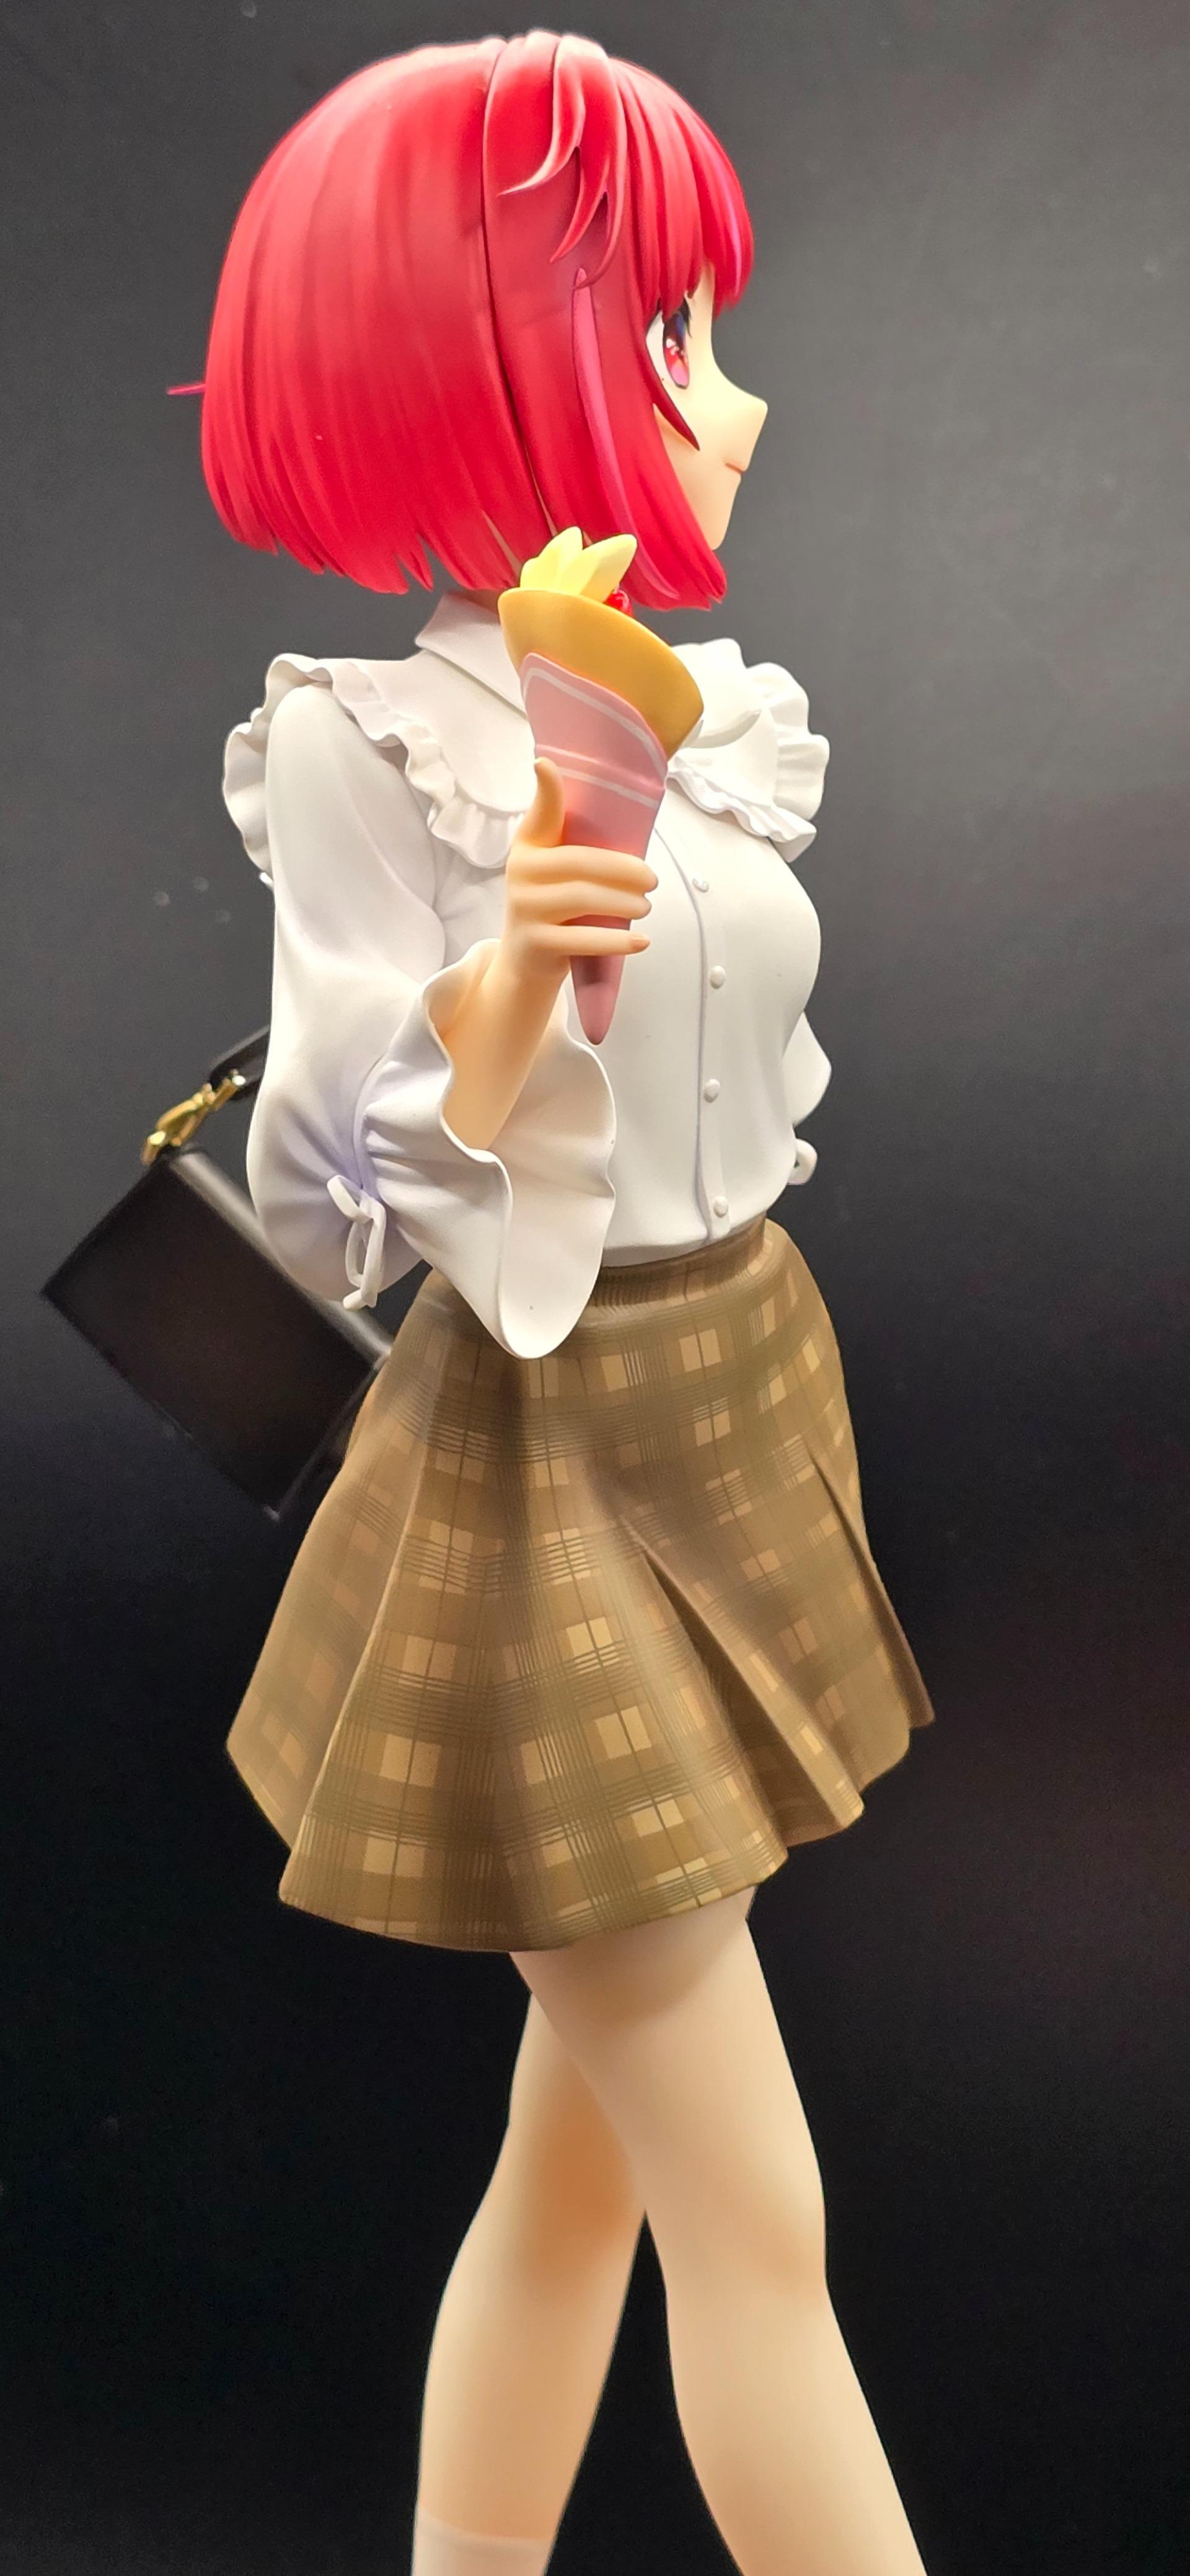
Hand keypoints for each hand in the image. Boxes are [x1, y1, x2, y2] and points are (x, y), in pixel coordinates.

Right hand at [497, 757, 655, 988]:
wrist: (524, 962)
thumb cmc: (553, 909)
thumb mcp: (556, 873)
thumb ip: (581, 849)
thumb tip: (635, 840)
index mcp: (529, 846)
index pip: (541, 814)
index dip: (545, 790)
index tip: (545, 765)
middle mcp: (520, 872)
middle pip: (580, 862)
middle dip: (625, 871)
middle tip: (652, 881)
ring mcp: (524, 908)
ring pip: (584, 898)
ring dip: (625, 902)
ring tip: (645, 906)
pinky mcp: (535, 943)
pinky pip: (582, 939)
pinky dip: (617, 941)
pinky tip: (641, 941)